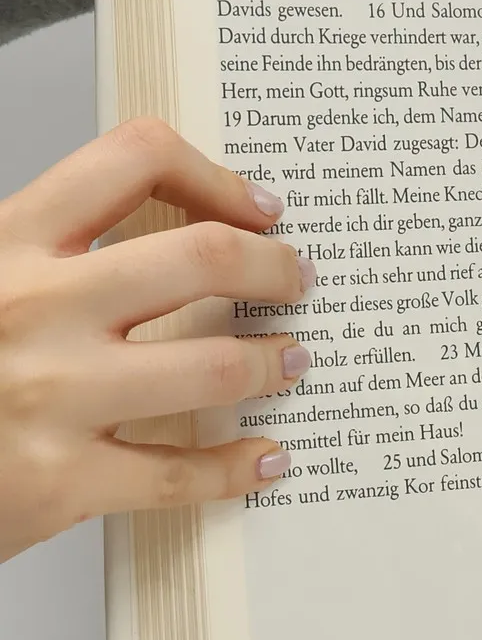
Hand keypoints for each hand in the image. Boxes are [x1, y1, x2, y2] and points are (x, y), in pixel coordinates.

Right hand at [0, 120, 311, 561]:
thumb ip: (41, 248)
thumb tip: (155, 225)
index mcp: (4, 242)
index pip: (132, 159)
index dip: (216, 177)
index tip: (257, 207)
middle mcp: (32, 307)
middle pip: (204, 256)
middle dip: (275, 267)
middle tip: (295, 280)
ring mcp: (49, 395)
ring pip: (215, 364)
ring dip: (273, 362)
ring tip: (290, 362)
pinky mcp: (59, 480)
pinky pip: (183, 473)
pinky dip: (240, 467)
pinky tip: (264, 458)